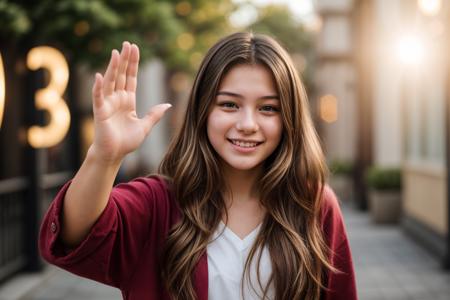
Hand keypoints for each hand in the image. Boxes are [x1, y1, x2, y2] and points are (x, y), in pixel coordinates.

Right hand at [90, 42, 170, 163]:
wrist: (114, 155)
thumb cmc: (127, 142)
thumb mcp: (145, 126)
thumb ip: (154, 114)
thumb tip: (167, 104)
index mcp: (128, 101)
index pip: (131, 78)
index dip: (133, 64)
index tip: (134, 48)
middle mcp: (117, 99)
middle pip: (121, 75)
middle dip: (125, 60)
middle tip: (127, 43)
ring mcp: (108, 104)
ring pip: (111, 81)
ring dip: (113, 67)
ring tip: (117, 52)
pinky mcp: (100, 112)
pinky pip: (98, 97)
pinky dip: (99, 87)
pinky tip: (100, 75)